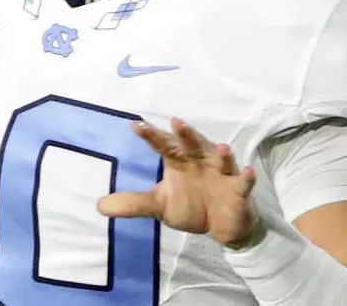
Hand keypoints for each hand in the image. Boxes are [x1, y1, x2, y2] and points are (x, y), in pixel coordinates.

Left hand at [97, 118, 259, 248]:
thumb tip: (98, 206)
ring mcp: (221, 173)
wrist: (221, 225)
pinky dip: (247, 178)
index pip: (163, 145)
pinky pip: (244, 182)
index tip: (136, 125)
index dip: (151, 136)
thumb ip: (133, 204)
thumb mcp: (159, 206)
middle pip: (193, 144)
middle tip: (177, 121)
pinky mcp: (238, 190)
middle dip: (187, 134)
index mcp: (180, 161)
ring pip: (221, 159)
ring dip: (222, 153)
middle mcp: (200, 161)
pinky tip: (248, 173)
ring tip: (221, 147)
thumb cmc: (191, 205)